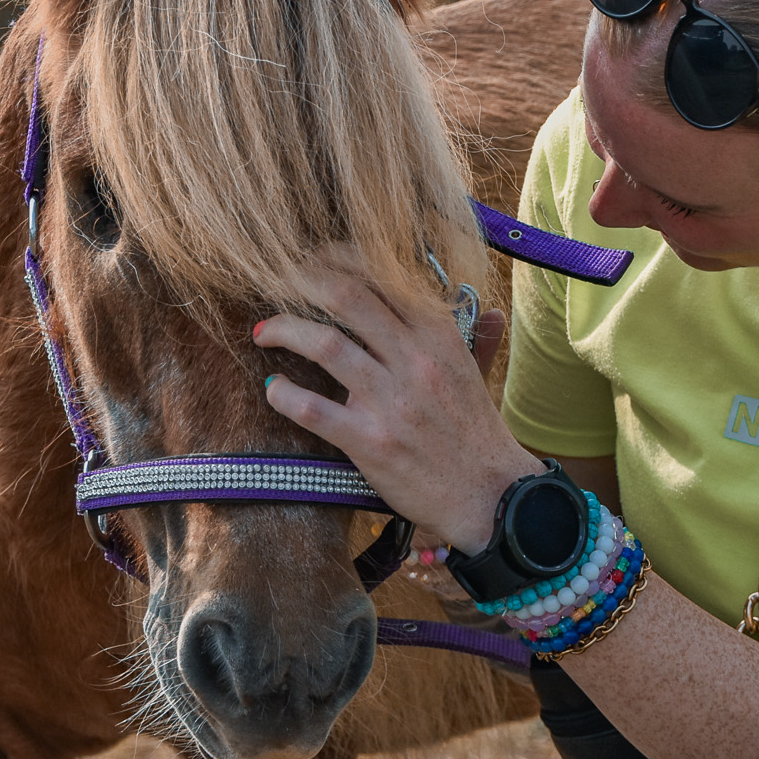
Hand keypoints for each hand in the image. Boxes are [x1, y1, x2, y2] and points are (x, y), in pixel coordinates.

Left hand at [253, 254, 541, 552]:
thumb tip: (494, 312)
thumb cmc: (479, 435)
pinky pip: (312, 409)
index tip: (315, 263)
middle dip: (302, 284)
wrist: (491, 497)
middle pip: (347, 297)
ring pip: (324, 345)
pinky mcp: (370, 442)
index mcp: (439, 337)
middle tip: (278, 286)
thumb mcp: (479, 377)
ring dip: (284, 330)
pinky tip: (272, 389)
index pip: (383, 278)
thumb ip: (479, 339)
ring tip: (263, 333)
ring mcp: (391, 401)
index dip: (340, 261)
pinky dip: (283, 394)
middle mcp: (415, 360)